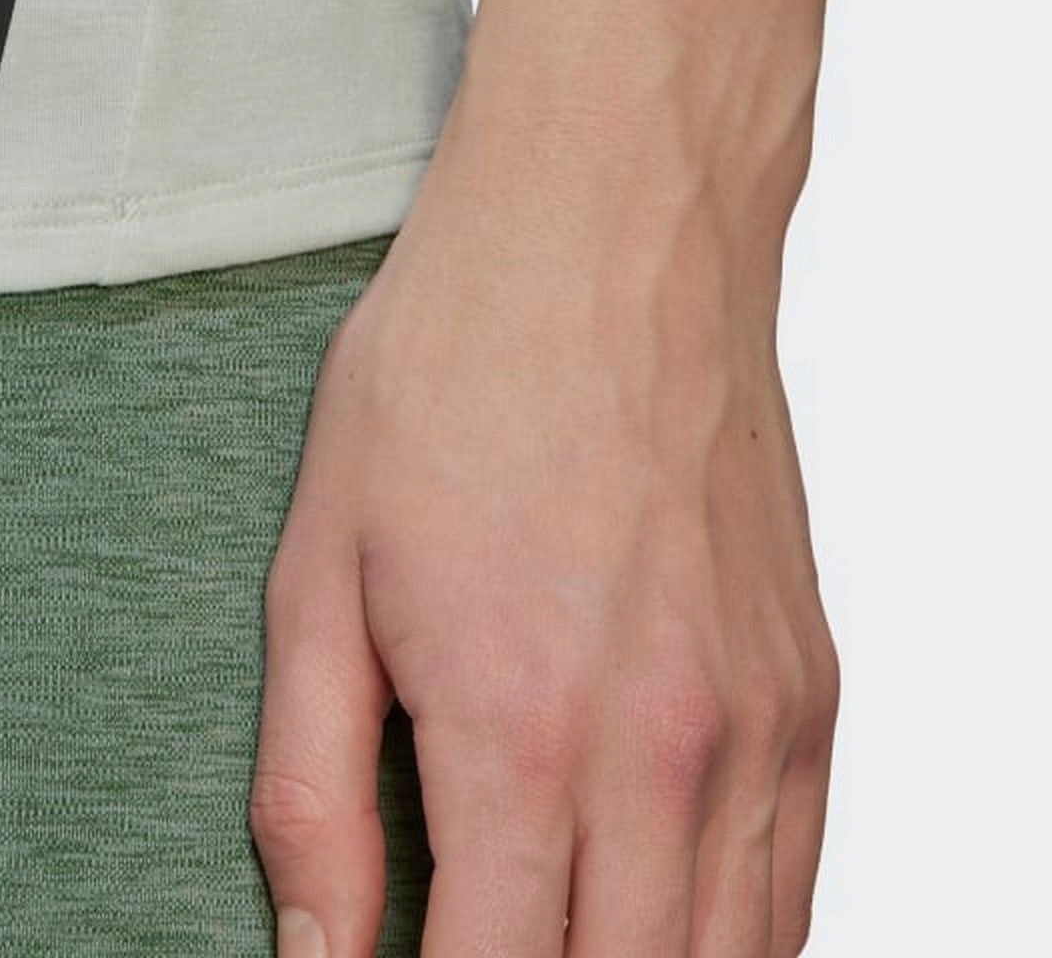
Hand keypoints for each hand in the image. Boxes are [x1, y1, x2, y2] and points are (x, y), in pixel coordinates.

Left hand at [248, 102, 840, 956]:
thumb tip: (314, 956)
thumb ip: (311, 786)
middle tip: (466, 950)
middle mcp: (663, 752)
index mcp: (519, 728)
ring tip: (546, 936)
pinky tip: (654, 920)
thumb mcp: (319, 570)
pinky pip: (795, 889)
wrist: (604, 235)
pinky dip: (730, 943)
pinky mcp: (811, 694)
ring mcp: (760, 728)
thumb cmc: (449, 375)